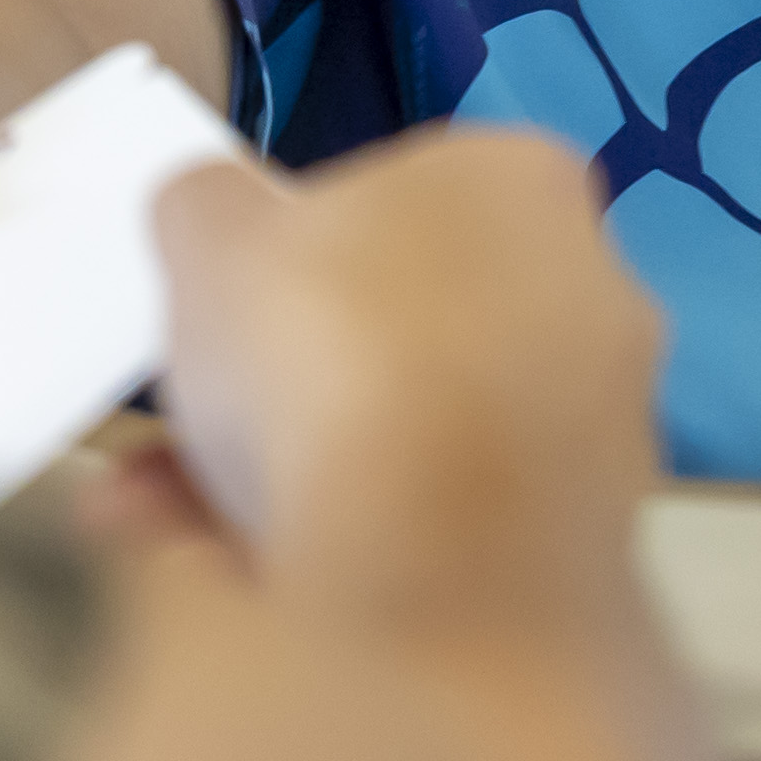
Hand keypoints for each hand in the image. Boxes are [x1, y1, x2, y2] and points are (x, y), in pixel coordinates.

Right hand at [127, 130, 667, 638]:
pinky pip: (431, 530)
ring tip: (166, 499)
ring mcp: (594, 436)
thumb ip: (207, 208)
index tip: (247, 282)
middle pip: (421, 317)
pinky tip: (218, 566)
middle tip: (207, 395)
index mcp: (525, 184)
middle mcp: (592, 300)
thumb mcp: (212, 234)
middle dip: (307, 363)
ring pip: (418, 435)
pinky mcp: (572, 559)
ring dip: (298, 465)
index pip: (419, 181)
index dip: (319, 227)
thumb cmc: (330, 350)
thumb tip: (216, 216)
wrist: (438, 579)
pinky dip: (334, 542)